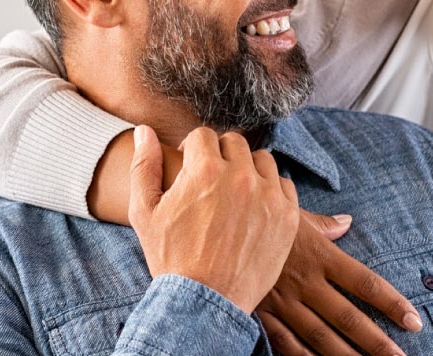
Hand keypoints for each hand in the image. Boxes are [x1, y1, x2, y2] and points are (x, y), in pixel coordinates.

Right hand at [128, 125, 299, 312]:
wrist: (204, 302)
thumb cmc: (170, 258)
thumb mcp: (144, 212)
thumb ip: (144, 166)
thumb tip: (144, 131)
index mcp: (203, 170)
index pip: (203, 135)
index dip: (193, 150)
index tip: (191, 167)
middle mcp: (239, 176)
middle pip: (234, 143)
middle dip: (220, 155)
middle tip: (212, 181)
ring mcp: (267, 196)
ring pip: (262, 160)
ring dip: (248, 169)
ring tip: (234, 192)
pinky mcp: (287, 216)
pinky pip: (283, 185)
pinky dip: (270, 191)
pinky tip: (255, 207)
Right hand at [257, 211, 423, 355]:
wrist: (213, 225)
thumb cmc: (256, 214)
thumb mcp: (292, 212)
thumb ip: (324, 223)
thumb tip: (348, 222)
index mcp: (319, 255)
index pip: (364, 282)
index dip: (391, 303)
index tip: (413, 320)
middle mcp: (305, 282)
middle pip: (348, 317)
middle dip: (377, 342)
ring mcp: (283, 301)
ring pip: (321, 336)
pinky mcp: (262, 313)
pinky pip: (286, 343)